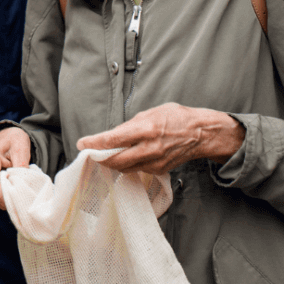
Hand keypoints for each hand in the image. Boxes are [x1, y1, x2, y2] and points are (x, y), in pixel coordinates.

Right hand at [0, 127, 31, 208]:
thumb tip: (22, 186)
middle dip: (6, 200)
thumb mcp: (21, 148)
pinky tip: (10, 190)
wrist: (6, 138)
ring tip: (17, 192)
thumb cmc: (14, 141)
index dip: (4, 196)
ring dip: (4, 199)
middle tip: (23, 200)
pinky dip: (1, 197)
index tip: (19, 201)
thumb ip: (21, 166)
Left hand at [76, 103, 244, 173]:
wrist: (201, 133)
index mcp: (145, 129)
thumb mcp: (148, 113)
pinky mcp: (159, 170)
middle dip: (99, 158)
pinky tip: (122, 158)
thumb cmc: (175, 117)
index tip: (82, 143)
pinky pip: (137, 170)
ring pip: (124, 168)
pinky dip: (126, 165)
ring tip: (103, 155)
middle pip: (115, 160)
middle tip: (89, 153)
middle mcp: (149, 148)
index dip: (94, 143)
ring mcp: (155, 162)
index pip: (113, 139)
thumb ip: (129, 126)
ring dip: (111, 163)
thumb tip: (112, 136)